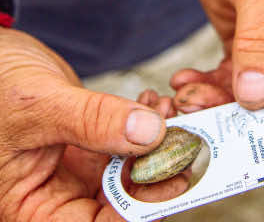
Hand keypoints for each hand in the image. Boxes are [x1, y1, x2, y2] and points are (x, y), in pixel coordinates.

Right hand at [0, 29, 186, 220]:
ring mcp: (79, 168)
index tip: (173, 178)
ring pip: (132, 169)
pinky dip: (147, 123)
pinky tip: (153, 102)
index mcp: (34, 208)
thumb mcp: (39, 105)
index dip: (137, 210)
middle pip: (121, 203)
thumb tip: (150, 134)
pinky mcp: (92, 142)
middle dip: (157, 172)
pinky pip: (129, 141)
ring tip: (167, 110)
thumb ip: (93, 121)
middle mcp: (59, 195)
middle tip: (182, 138)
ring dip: (158, 143)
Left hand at [171, 0, 263, 135]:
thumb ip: (263, 40)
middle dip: (262, 113)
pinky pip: (232, 80)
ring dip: (226, 103)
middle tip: (223, 124)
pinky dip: (210, 87)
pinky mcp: (247, 46)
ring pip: (261, 94)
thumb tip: (256, 96)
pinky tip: (185, 84)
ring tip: (190, 100)